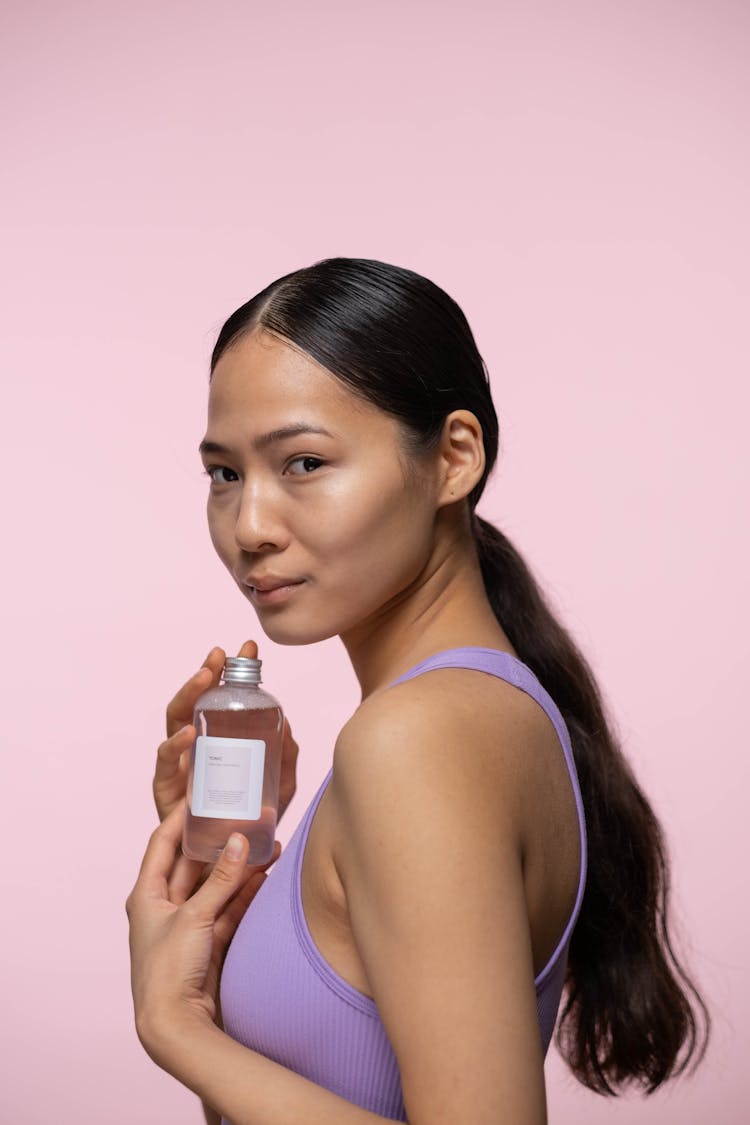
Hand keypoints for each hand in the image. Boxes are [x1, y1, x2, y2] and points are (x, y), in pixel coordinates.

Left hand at [126, 798, 280, 1062]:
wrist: (176, 1026)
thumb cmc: (168, 971)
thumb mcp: (195, 917)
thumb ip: (220, 879)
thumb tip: (241, 841)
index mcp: (146, 895)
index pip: (163, 844)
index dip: (181, 818)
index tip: (201, 795)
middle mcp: (165, 907)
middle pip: (194, 864)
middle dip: (220, 843)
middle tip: (244, 818)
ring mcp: (188, 924)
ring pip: (216, 886)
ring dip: (239, 868)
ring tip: (268, 845)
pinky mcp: (209, 942)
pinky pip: (229, 908)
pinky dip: (246, 893)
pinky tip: (267, 875)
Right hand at [153, 640, 298, 823]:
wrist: (225, 865)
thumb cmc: (248, 824)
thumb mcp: (279, 788)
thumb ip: (286, 759)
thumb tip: (289, 725)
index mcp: (218, 741)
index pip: (222, 699)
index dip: (232, 673)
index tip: (248, 648)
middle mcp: (195, 749)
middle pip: (194, 702)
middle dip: (205, 674)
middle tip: (219, 656)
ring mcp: (179, 767)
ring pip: (175, 722)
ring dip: (187, 694)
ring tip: (205, 678)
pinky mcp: (167, 792)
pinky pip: (166, 764)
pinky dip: (175, 745)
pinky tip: (190, 733)